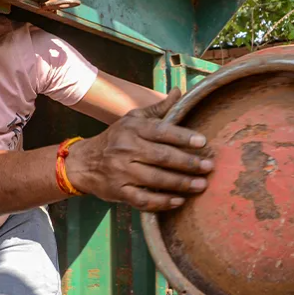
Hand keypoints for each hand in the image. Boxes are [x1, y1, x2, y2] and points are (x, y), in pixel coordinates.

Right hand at [67, 88, 213, 210]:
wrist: (84, 163)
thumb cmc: (116, 138)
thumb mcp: (133, 119)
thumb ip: (158, 109)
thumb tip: (180, 92)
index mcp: (132, 129)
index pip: (161, 131)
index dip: (183, 137)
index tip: (202, 142)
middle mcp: (126, 149)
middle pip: (162, 157)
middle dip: (188, 163)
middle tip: (209, 167)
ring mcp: (122, 172)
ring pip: (156, 179)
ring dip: (181, 183)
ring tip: (201, 185)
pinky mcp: (119, 192)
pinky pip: (143, 199)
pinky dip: (162, 202)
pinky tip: (178, 201)